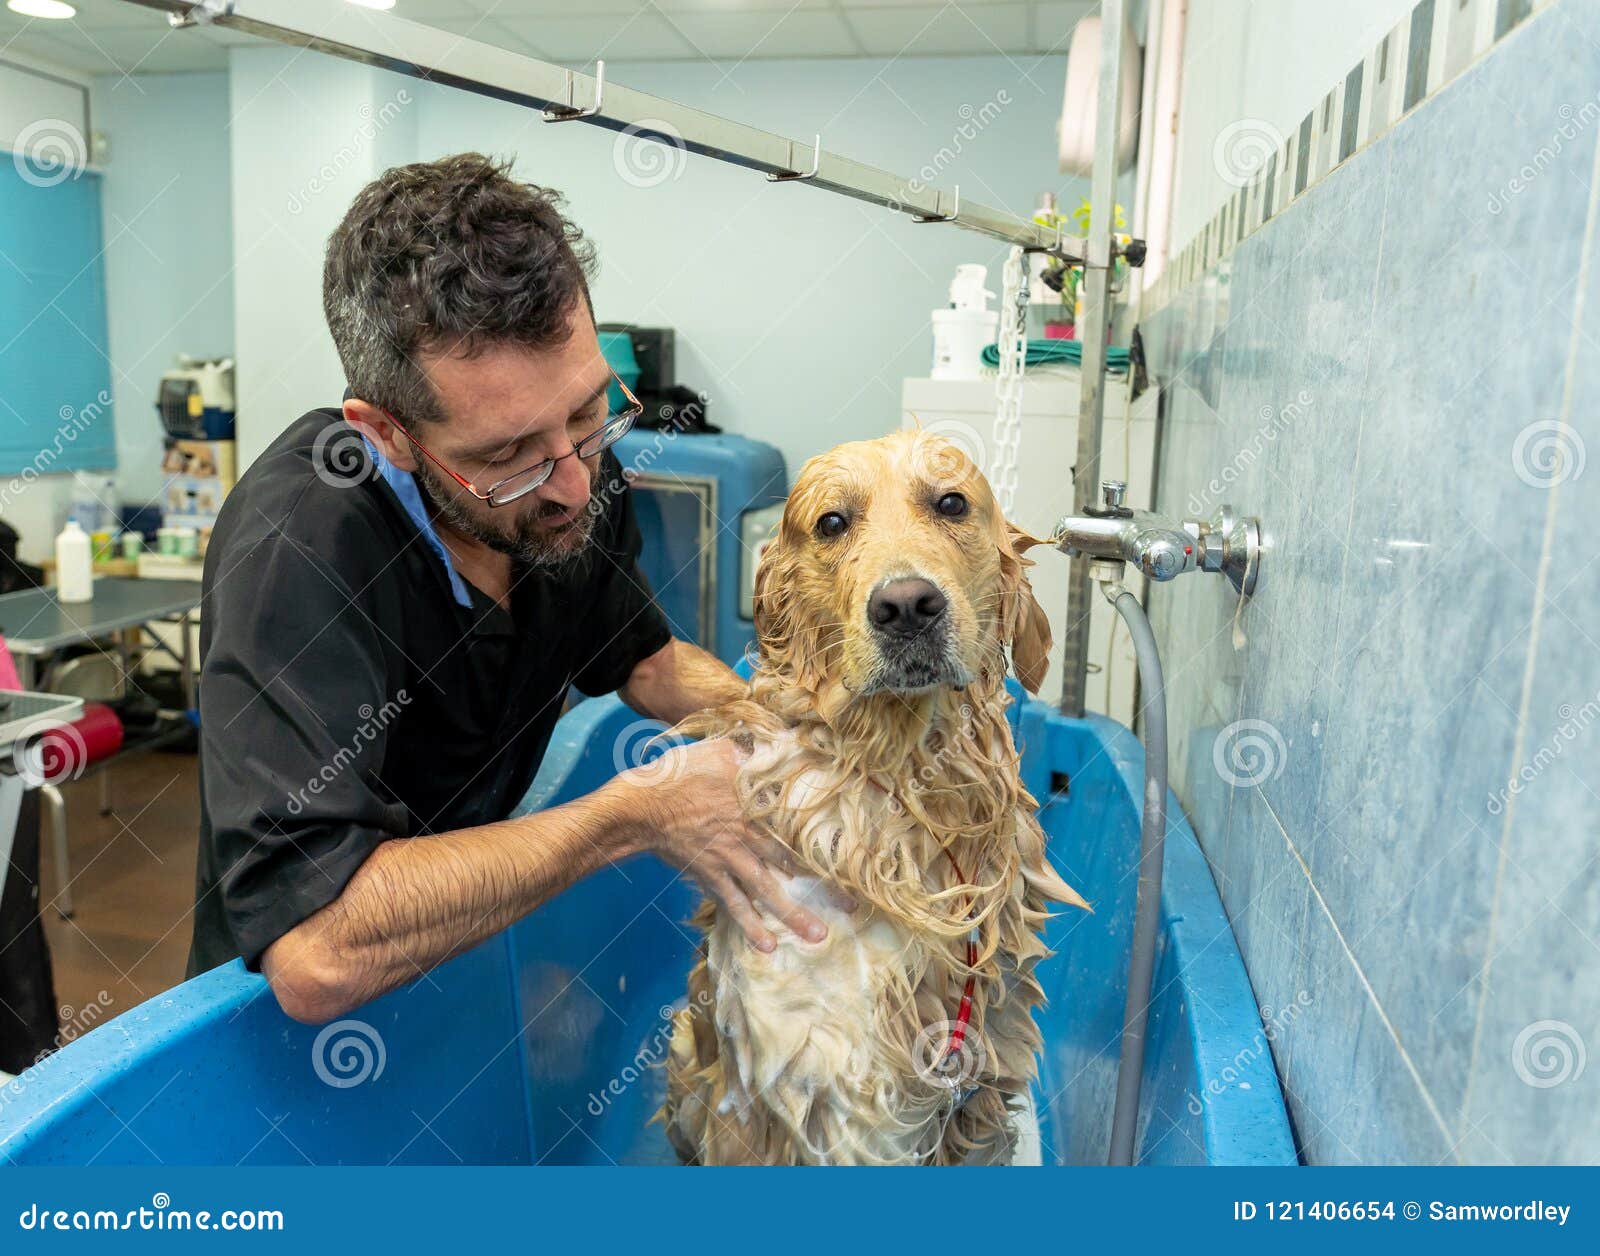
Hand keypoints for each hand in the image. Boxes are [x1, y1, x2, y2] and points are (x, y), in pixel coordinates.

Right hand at [614, 737, 847, 951]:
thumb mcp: (719, 749)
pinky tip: (768, 946)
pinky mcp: (712, 874)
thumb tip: (780, 734)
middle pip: (793, 861)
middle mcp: (750, 832)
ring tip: (817, 935)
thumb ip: (751, 747)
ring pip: (768, 889)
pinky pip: (735, 904)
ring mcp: (732, 857)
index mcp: (757, 802)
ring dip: (793, 913)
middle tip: (852, 907)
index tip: (856, 858)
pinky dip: (751, 926)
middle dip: (823, 884)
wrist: (641, 805)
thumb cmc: (678, 773)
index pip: (801, 823)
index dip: (828, 840)